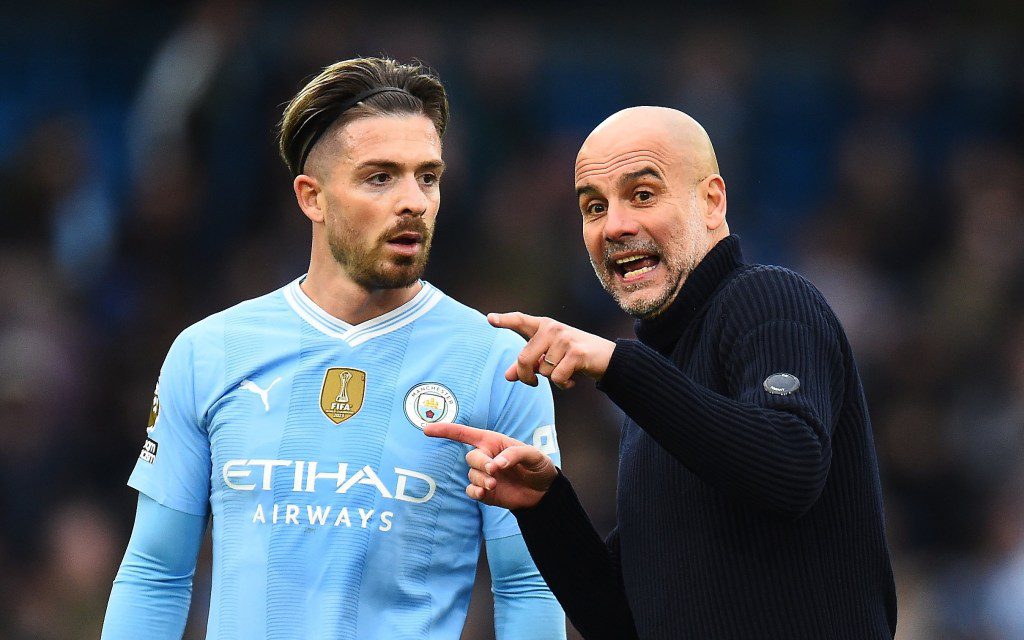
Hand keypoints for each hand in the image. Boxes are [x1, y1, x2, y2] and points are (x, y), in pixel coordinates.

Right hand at [423, 422, 556, 509]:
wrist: (543, 492)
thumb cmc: (538, 466)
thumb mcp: (533, 455)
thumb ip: (515, 455)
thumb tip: (497, 463)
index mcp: (493, 442)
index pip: (465, 434)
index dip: (445, 430)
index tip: (427, 430)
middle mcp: (485, 457)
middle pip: (470, 457)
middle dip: (480, 463)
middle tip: (494, 471)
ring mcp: (483, 475)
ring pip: (472, 475)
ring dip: (481, 479)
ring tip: (495, 484)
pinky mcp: (484, 492)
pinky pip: (471, 490)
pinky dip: (475, 491)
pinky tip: (483, 493)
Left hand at [488, 312, 615, 388]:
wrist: (607, 358)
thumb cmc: (574, 356)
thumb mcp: (549, 358)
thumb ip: (528, 365)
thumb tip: (507, 376)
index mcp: (544, 326)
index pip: (521, 321)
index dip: (504, 320)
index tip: (489, 319)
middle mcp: (552, 329)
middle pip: (524, 358)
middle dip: (526, 376)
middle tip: (532, 383)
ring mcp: (564, 339)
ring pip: (542, 371)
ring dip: (552, 379)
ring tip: (565, 372)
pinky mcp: (575, 353)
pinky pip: (556, 378)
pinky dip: (563, 384)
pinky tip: (572, 379)